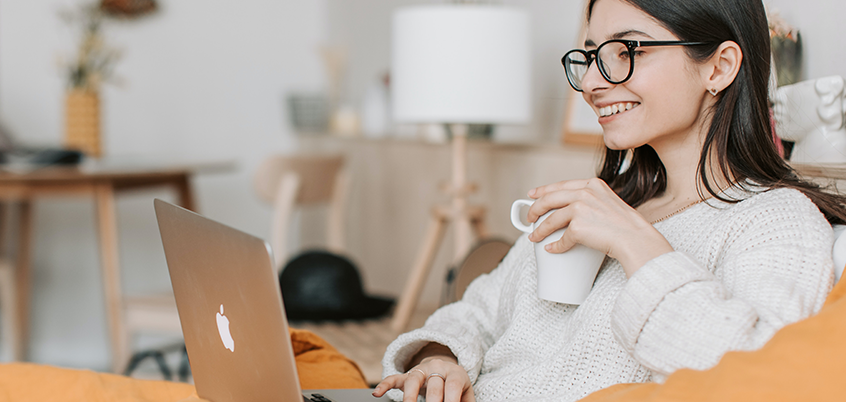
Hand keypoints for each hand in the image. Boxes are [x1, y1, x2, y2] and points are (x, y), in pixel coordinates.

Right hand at [372, 357, 474, 401]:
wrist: (445, 367)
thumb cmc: (457, 387)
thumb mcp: (466, 394)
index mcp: (455, 373)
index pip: (452, 386)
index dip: (450, 401)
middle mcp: (437, 368)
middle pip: (433, 384)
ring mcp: (421, 370)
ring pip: (413, 379)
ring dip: (410, 396)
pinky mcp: (407, 375)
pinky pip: (394, 378)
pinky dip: (385, 385)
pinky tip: (377, 394)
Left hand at [526, 178, 672, 275]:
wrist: (636, 239)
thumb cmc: (626, 226)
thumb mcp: (609, 202)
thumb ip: (592, 200)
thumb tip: (571, 209)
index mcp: (592, 184)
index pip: (561, 185)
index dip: (543, 190)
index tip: (532, 195)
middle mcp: (585, 192)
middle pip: (549, 199)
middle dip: (535, 209)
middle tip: (529, 218)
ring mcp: (580, 208)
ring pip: (551, 219)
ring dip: (539, 230)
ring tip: (534, 237)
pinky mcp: (578, 226)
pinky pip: (561, 238)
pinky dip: (555, 246)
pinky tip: (552, 249)